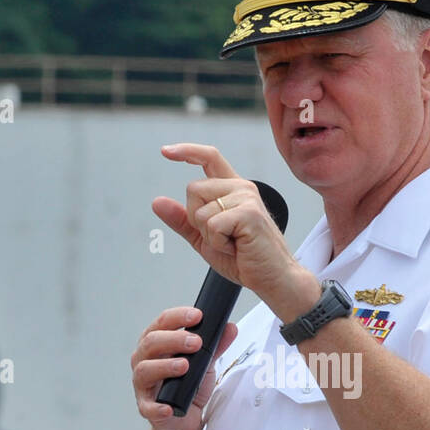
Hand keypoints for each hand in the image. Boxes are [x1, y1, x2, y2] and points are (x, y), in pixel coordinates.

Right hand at [131, 306, 238, 429]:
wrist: (184, 418)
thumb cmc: (188, 385)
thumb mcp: (204, 362)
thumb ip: (215, 345)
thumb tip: (230, 328)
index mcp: (156, 343)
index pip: (162, 323)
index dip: (178, 317)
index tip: (197, 315)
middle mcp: (144, 360)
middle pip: (151, 343)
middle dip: (174, 339)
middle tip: (196, 342)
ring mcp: (143, 384)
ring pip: (145, 370)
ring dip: (165, 366)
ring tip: (185, 366)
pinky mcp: (146, 408)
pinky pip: (148, 407)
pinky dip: (157, 407)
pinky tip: (169, 407)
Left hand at [155, 143, 315, 315]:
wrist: (272, 278)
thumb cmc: (244, 258)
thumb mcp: (205, 238)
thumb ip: (183, 220)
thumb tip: (157, 202)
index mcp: (232, 189)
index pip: (209, 158)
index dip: (186, 151)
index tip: (164, 152)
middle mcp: (241, 187)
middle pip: (193, 189)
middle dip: (197, 220)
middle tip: (223, 237)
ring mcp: (247, 198)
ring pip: (200, 210)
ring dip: (209, 236)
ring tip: (233, 244)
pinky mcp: (249, 213)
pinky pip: (212, 225)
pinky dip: (218, 243)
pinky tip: (238, 248)